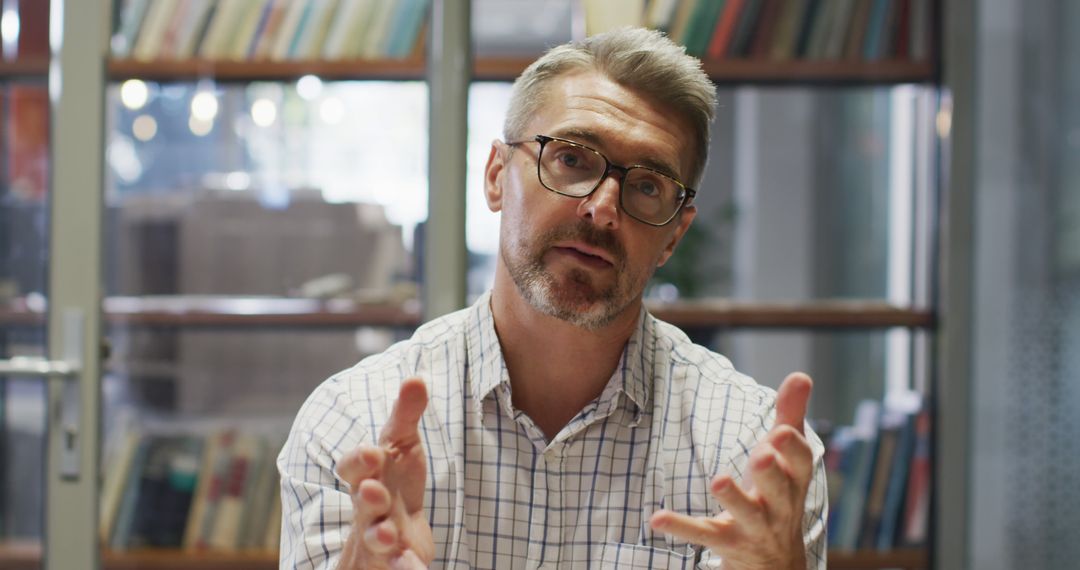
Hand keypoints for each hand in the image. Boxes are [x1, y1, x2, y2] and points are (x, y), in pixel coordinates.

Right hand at [336, 378, 433, 568]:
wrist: (392, 533)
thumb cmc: (393, 483)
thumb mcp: (401, 447)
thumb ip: (406, 415)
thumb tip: (415, 377)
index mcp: (368, 476)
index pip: (354, 466)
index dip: (359, 460)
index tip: (373, 453)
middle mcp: (366, 508)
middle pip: (361, 504)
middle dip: (366, 498)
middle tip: (375, 491)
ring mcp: (376, 538)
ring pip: (372, 540)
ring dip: (378, 536)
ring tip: (389, 535)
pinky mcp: (392, 563)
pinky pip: (395, 567)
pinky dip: (404, 569)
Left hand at [650, 372, 814, 569]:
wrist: (775, 564)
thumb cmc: (779, 496)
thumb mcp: (786, 461)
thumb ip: (790, 417)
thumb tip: (801, 375)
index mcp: (794, 482)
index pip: (800, 465)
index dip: (793, 448)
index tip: (782, 430)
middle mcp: (779, 507)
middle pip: (778, 489)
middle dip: (771, 471)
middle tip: (761, 453)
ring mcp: (754, 528)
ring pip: (746, 513)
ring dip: (733, 498)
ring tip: (717, 481)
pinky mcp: (727, 544)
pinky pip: (704, 534)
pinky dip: (681, 527)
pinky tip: (657, 518)